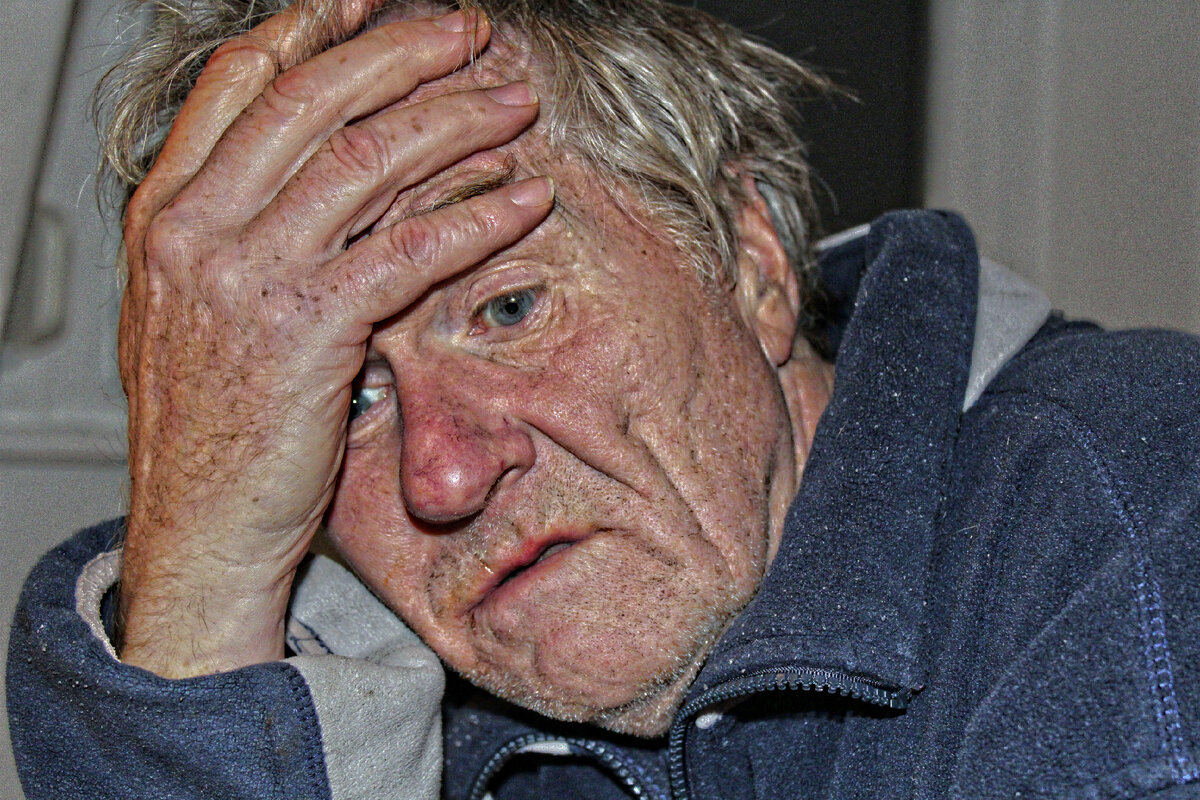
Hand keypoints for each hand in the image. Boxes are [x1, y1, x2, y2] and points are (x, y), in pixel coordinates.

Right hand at [117, 2, 551, 676]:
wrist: (198, 530)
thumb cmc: (207, 431)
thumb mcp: (194, 312)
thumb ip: (237, 234)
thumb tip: (308, 175)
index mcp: (167, 214)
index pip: (242, 85)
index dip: (315, 29)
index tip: (373, 2)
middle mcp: (199, 230)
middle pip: (313, 101)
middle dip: (402, 54)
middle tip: (471, 36)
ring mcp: (248, 277)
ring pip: (365, 161)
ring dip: (454, 124)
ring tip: (513, 104)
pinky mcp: (307, 332)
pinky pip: (407, 250)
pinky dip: (473, 217)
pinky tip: (520, 199)